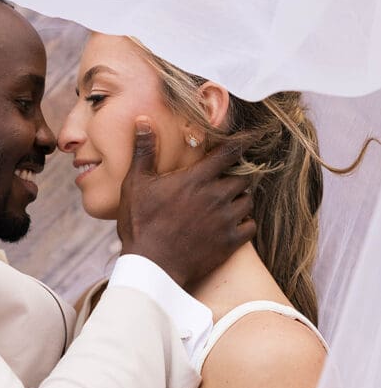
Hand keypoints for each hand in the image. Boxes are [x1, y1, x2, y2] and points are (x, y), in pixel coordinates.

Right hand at [117, 118, 254, 288]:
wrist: (151, 267)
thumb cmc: (140, 224)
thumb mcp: (136, 184)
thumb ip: (144, 151)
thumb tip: (143, 121)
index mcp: (197, 179)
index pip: (229, 152)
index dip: (242, 142)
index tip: (250, 137)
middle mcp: (216, 196)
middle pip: (242, 178)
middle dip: (237, 176)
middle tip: (227, 179)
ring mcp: (225, 220)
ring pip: (248, 201)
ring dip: (241, 199)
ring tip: (229, 201)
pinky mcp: (230, 242)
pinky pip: (250, 226)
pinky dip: (245, 223)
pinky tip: (234, 224)